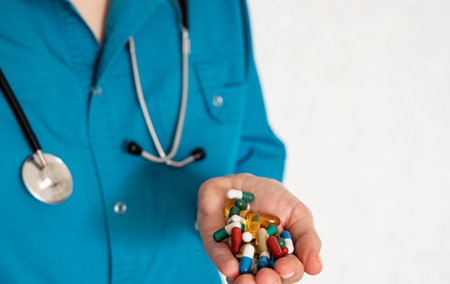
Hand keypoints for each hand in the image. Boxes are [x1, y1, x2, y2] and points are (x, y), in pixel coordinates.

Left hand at [197, 174, 321, 283]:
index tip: (285, 268)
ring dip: (244, 282)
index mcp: (281, 257)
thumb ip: (307, 239)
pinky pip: (218, 255)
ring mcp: (235, 254)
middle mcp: (258, 261)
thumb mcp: (297, 213)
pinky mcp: (215, 243)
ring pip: (240, 277)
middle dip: (267, 281)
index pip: (289, 271)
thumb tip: (317, 268)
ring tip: (247, 282)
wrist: (243, 181)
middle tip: (267, 278)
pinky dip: (224, 262)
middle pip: (265, 279)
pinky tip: (231, 269)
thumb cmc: (273, 198)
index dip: (289, 272)